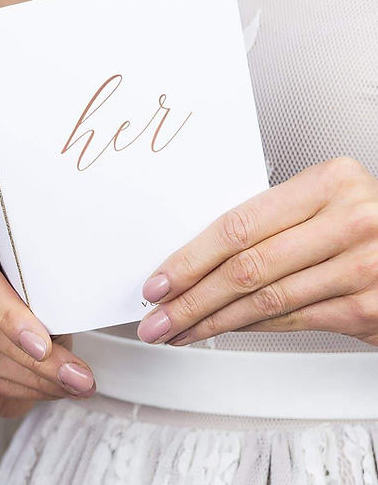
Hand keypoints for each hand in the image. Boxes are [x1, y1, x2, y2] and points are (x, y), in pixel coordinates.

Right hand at [0, 232, 95, 417]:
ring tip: (71, 385)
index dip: (10, 316)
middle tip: (77, 376)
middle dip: (37, 360)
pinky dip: (16, 390)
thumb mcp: (31, 277)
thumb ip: (38, 295)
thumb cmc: (19, 284)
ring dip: (33, 379)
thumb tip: (60, 337)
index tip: (44, 346)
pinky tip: (45, 390)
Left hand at [137, 157, 377, 345]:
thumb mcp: (327, 203)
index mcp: (331, 182)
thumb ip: (273, 221)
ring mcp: (364, 266)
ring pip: (264, 300)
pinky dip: (248, 328)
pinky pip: (291, 319)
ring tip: (178, 331)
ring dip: (211, 321)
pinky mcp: (369, 308)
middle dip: (189, 299)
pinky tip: (221, 330)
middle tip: (155, 318)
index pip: (238, 225)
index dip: (189, 259)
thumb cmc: (370, 225)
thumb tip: (195, 256)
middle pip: (245, 267)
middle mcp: (352, 220)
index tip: (158, 281)